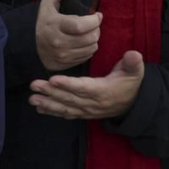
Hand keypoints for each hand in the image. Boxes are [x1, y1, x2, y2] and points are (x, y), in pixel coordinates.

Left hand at [30, 51, 144, 119]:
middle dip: (50, 92)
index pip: (83, 88)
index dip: (68, 84)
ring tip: (32, 99)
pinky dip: (53, 112)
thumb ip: (133, 63)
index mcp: (103, 91)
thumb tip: (133, 54)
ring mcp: (87, 111)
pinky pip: (67, 114)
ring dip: (48, 104)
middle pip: (69, 98)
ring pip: (65, 108)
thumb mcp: (135, 72)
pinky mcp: (84, 114)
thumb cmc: (131, 84)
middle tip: (34, 85)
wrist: (134, 104)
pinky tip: (39, 108)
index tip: (53, 79)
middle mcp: (93, 103)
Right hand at [34, 0, 102, 71]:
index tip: (97, 15)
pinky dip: (89, 48)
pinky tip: (84, 42)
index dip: (94, 20)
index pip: (81, 25)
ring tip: (90, 32)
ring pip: (91, 48)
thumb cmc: (41, 23)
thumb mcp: (46, 3)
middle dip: (96, 29)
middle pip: (90, 38)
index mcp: (55, 26)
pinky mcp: (67, 64)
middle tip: (94, 23)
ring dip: (94, 39)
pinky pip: (87, 56)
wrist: (29, 47)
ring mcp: (64, 56)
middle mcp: (60, 43)